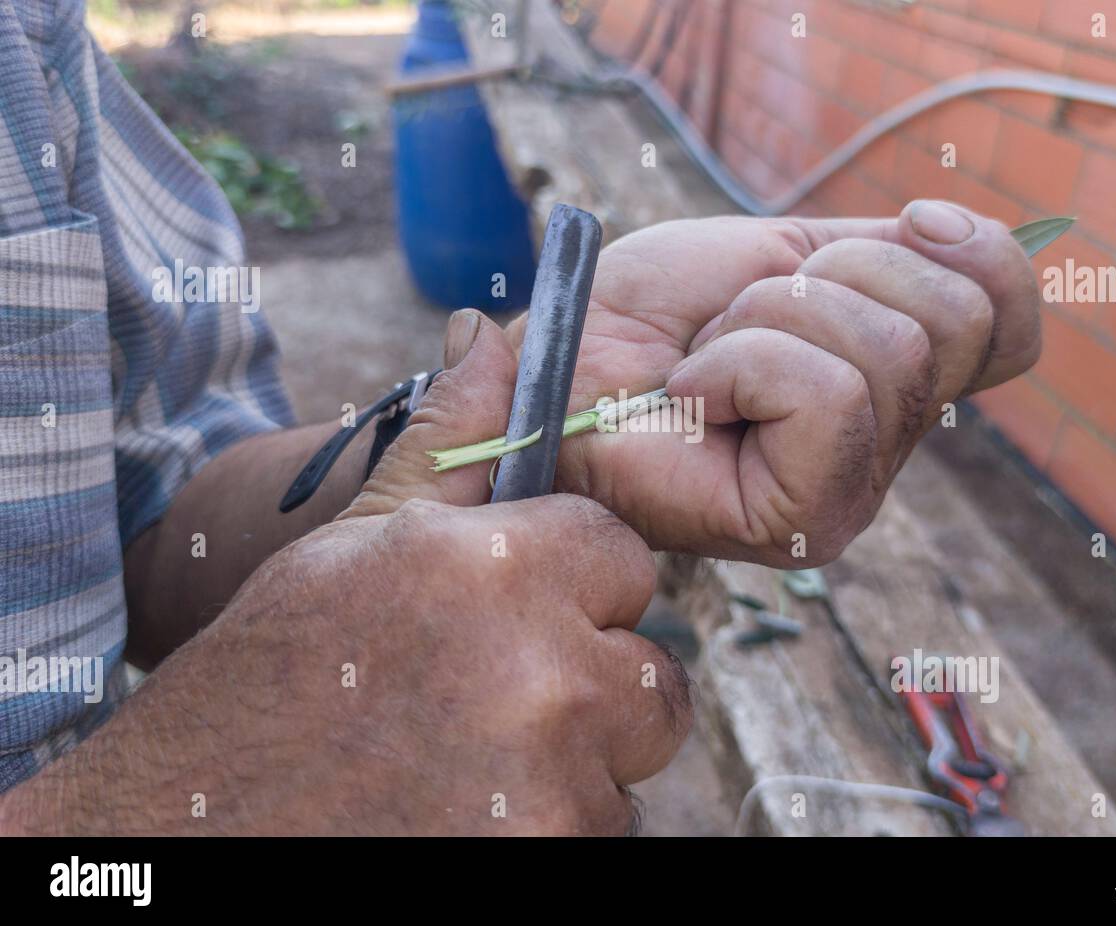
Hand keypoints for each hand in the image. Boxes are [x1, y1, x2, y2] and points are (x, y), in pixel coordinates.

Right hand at [12, 362, 688, 835]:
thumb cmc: (270, 679)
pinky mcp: (549, 852)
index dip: (578, 587)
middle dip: (592, 681)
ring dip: (575, 760)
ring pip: (628, 758)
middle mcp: (542, 671)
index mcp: (497, 569)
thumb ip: (448, 445)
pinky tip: (468, 809)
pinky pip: (604, 826)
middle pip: (650, 672)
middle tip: (496, 697)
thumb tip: (487, 337)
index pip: (625, 558)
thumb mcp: (352, 543)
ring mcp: (552, 780)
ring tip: (467, 758)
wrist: (194, 827)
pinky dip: (552, 822)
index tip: (526, 613)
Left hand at [511, 199, 1041, 564]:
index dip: (977, 256)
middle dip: (825, 280)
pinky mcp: (802, 519)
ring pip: (887, 351)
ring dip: (768, 319)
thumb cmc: (655, 317)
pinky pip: (825, 391)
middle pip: (950, 323)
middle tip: (741, 319)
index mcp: (897, 390)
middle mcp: (888, 453)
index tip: (909, 225)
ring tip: (708, 358)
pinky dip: (742, 361)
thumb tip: (956, 228)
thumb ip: (887, 256)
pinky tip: (696, 393)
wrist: (563, 359)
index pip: (1013, 326)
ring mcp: (851, 495)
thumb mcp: (786, 256)